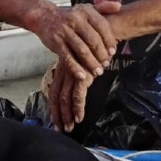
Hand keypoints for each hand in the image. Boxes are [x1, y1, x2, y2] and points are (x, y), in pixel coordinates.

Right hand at [35, 2, 121, 79]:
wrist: (44, 16)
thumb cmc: (69, 15)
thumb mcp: (85, 8)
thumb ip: (103, 7)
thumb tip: (119, 6)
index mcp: (85, 11)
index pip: (102, 26)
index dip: (109, 40)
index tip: (113, 51)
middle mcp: (75, 20)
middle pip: (93, 40)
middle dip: (102, 54)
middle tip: (106, 64)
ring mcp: (64, 31)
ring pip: (82, 50)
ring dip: (91, 63)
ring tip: (98, 72)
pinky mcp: (56, 42)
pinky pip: (67, 57)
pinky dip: (75, 67)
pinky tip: (82, 75)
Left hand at [40, 1, 121, 131]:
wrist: (105, 31)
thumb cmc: (98, 46)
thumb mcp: (86, 60)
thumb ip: (82, 72)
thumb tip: (82, 85)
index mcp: (64, 68)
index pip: (54, 91)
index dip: (54, 107)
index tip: (55, 121)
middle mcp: (66, 71)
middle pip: (56, 97)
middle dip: (57, 114)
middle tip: (60, 129)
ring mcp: (74, 73)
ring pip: (65, 98)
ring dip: (67, 115)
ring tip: (70, 128)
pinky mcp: (83, 74)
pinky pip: (77, 94)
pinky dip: (78, 107)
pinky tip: (80, 117)